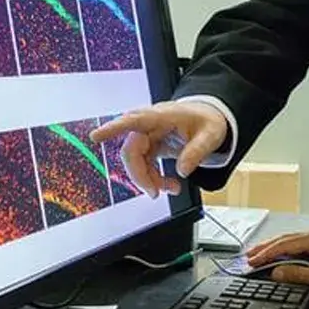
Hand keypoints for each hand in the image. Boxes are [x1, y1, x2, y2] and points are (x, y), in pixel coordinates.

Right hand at [89, 100, 227, 197]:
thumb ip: (198, 151)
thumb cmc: (207, 119)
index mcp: (163, 116)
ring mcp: (149, 136)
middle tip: (155, 193)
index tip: (97, 136)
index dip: (114, 128)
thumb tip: (183, 170)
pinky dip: (154, 179)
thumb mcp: (212, 134)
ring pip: (136, 162)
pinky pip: (144, 166)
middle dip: (140, 174)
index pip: (135, 120)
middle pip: (132, 150)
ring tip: (172, 189)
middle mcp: (150, 125)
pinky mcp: (150, 146)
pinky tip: (169, 185)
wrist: (208, 116)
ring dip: (149, 180)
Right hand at [246, 230, 308, 293]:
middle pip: (284, 240)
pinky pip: (297, 246)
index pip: (284, 245)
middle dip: (265, 248)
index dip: (266, 254)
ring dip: (273, 249)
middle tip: (248, 256)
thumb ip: (298, 274)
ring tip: (258, 255)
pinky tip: (278, 256)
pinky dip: (284, 251)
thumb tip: (277, 273)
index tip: (252, 261)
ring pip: (290, 242)